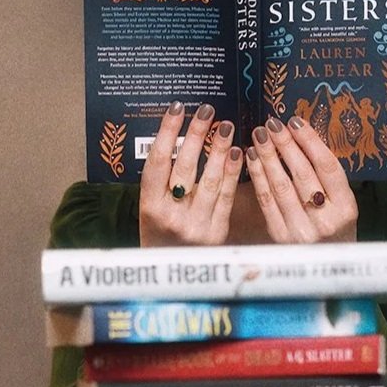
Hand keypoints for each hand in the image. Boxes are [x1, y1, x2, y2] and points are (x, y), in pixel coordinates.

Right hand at [139, 102, 242, 246]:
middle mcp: (171, 216)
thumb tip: (177, 139)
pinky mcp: (216, 233)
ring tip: (225, 126)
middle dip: (197, 134)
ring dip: (218, 149)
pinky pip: (226, 197)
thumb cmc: (159, 238)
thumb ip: (161, 183)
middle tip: (207, 110)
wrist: (170, 278)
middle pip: (185, 167)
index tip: (177, 108)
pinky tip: (236, 153)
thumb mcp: (149, 212)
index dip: (168, 132)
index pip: (158, 161)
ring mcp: (196, 226)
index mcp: (149, 207)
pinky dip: (232, 173)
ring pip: (210, 180)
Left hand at [245, 116, 357, 242]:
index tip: (296, 121)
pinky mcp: (281, 237)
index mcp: (346, 209)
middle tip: (272, 124)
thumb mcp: (343, 205)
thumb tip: (302, 138)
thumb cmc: (336, 229)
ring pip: (282, 186)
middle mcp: (325, 221)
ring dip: (268, 157)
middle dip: (285, 145)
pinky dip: (258, 177)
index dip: (310, 141)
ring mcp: (301, 231)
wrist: (329, 265)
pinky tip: (253, 158)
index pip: (327, 167)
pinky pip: (267, 201)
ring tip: (260, 136)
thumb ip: (328, 178)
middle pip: (303, 174)